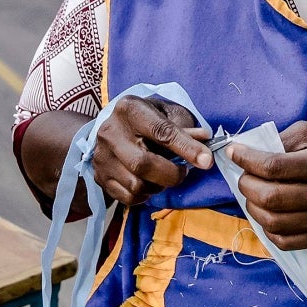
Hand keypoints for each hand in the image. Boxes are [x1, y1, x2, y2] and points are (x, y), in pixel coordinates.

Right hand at [89, 95, 211, 206]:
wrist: (111, 126)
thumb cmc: (144, 119)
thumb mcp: (164, 113)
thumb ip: (184, 129)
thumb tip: (205, 144)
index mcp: (130, 109)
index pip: (161, 131)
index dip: (186, 148)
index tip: (206, 161)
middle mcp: (111, 132)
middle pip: (142, 164)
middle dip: (171, 174)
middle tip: (183, 172)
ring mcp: (102, 156)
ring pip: (135, 184)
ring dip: (158, 186)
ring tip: (164, 176)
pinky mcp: (99, 176)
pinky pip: (127, 197)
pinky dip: (145, 195)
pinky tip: (149, 183)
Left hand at [228, 122, 306, 250]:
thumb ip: (281, 140)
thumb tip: (247, 151)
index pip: (275, 167)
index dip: (247, 160)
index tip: (234, 153)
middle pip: (272, 198)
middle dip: (247, 185)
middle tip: (243, 176)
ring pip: (273, 223)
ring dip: (252, 207)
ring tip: (252, 194)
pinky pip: (283, 241)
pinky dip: (266, 227)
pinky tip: (266, 211)